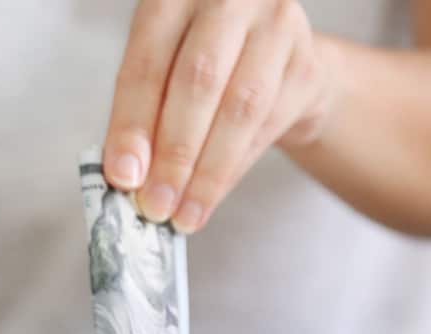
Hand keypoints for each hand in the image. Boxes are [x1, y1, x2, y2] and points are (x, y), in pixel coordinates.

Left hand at [102, 0, 336, 232]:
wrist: (272, 52)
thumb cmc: (200, 60)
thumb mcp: (161, 69)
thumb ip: (142, 113)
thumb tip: (127, 175)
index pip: (147, 65)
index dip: (132, 126)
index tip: (123, 178)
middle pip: (198, 82)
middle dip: (173, 155)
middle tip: (156, 205)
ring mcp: (275, 23)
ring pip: (240, 108)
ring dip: (208, 171)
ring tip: (184, 214)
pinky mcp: (307, 60)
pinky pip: (268, 124)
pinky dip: (235, 168)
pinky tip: (211, 196)